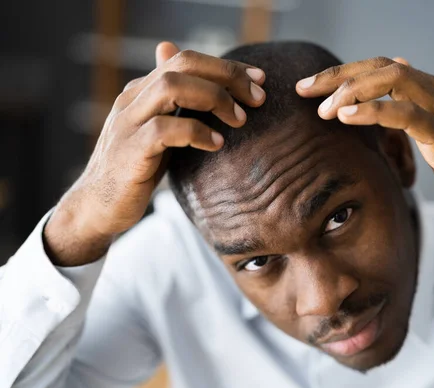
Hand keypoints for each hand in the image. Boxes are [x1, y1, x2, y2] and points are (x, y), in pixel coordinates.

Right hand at [44, 42, 266, 264]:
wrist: (98, 206)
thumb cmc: (136, 167)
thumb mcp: (159, 129)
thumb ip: (175, 103)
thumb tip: (185, 69)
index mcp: (143, 90)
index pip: (187, 60)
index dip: (227, 66)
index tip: (260, 79)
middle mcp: (133, 99)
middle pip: (183, 65)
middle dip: (227, 75)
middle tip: (257, 98)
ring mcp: (128, 123)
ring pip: (171, 88)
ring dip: (214, 99)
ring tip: (240, 120)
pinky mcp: (130, 151)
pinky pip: (165, 130)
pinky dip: (196, 132)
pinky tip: (217, 145)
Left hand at [296, 57, 433, 282]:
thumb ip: (412, 112)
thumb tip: (390, 88)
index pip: (382, 68)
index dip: (344, 73)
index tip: (312, 87)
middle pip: (380, 67)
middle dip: (337, 76)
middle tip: (304, 90)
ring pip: (392, 81)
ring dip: (351, 92)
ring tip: (323, 110)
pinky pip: (406, 114)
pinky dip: (373, 111)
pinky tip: (347, 117)